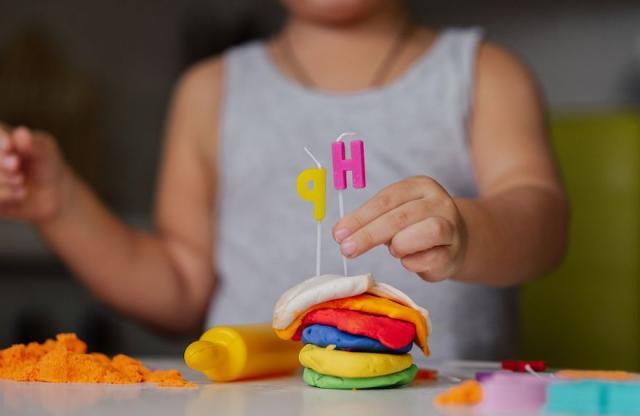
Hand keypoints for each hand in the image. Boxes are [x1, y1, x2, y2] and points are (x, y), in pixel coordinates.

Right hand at [0, 125, 73, 222]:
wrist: (53, 192)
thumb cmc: (47, 166)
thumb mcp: (46, 152)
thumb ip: (34, 144)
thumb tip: (21, 133)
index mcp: (2, 139)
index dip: (1, 140)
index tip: (9, 147)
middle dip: (1, 160)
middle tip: (15, 165)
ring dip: (3, 178)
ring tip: (21, 180)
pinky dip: (5, 194)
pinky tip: (21, 192)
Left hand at [332, 176, 467, 281]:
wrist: (455, 243)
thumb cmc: (415, 227)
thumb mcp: (393, 214)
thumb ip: (370, 220)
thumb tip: (340, 233)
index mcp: (420, 186)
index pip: (386, 199)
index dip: (360, 217)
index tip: (338, 233)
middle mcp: (439, 202)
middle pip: (401, 216)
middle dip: (369, 234)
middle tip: (346, 249)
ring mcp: (451, 227)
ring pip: (427, 232)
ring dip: (400, 245)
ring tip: (393, 250)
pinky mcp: (453, 253)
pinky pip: (431, 259)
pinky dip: (413, 262)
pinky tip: (408, 261)